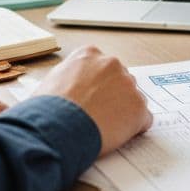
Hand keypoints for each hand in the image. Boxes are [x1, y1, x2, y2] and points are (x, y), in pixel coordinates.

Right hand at [34, 46, 152, 155]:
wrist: (56, 127)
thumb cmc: (46, 109)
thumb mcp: (49, 82)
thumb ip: (65, 78)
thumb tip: (57, 91)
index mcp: (89, 54)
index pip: (101, 67)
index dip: (96, 86)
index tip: (91, 98)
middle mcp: (111, 64)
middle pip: (120, 80)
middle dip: (113, 97)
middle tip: (98, 115)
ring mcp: (128, 84)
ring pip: (132, 99)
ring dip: (123, 112)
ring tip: (103, 128)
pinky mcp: (138, 107)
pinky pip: (143, 120)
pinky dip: (133, 129)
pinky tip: (114, 136)